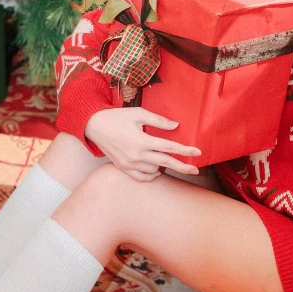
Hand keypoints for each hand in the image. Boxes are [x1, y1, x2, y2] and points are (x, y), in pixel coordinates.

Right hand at [85, 107, 201, 181]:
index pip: (169, 147)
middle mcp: (136, 155)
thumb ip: (158, 120)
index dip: (185, 150)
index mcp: (142, 140)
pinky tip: (156, 171)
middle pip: (165, 163)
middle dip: (183, 166)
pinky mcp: (122, 168)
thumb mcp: (139, 114)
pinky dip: (150, 175)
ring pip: (154, 171)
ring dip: (163, 166)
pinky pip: (141, 177)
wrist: (94, 126)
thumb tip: (176, 125)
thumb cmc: (118, 117)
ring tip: (167, 158)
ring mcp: (129, 164)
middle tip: (196, 170)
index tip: (198, 151)